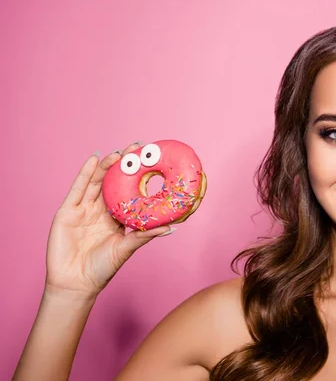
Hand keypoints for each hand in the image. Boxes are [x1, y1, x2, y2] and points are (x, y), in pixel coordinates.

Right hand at [45, 143, 171, 297]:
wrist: (75, 284)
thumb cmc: (102, 269)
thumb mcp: (126, 249)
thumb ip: (144, 235)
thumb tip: (171, 227)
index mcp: (115, 218)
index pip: (127, 192)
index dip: (137, 177)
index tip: (150, 161)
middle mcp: (100, 210)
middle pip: (113, 182)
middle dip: (124, 165)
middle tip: (137, 148)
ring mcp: (83, 209)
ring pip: (97, 182)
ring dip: (107, 166)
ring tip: (120, 153)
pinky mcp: (67, 211)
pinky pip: (78, 188)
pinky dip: (85, 173)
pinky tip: (93, 159)